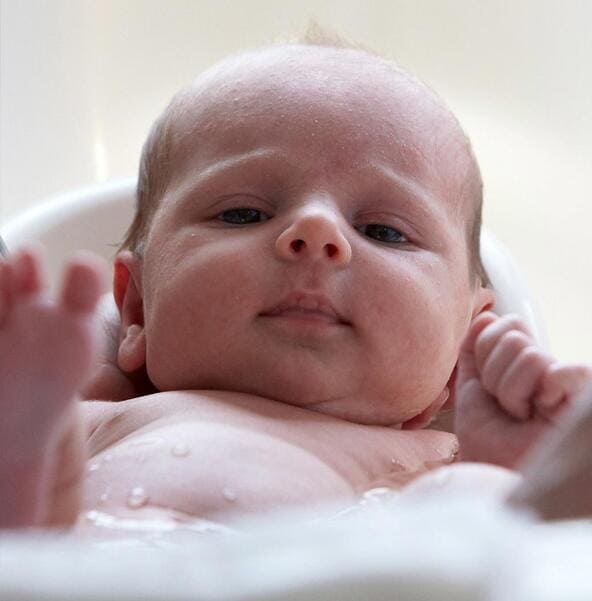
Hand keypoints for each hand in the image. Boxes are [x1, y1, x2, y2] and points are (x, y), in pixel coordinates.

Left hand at [455, 311, 591, 467]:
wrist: (492, 470)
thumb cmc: (486, 437)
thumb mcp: (471, 386)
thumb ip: (474, 351)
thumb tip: (487, 316)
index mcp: (522, 360)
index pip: (504, 325)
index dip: (485, 357)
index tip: (488, 388)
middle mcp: (547, 365)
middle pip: (514, 338)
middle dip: (496, 377)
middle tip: (505, 405)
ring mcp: (564, 380)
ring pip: (530, 354)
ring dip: (512, 392)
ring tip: (519, 414)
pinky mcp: (582, 396)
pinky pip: (566, 370)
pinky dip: (545, 390)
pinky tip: (543, 410)